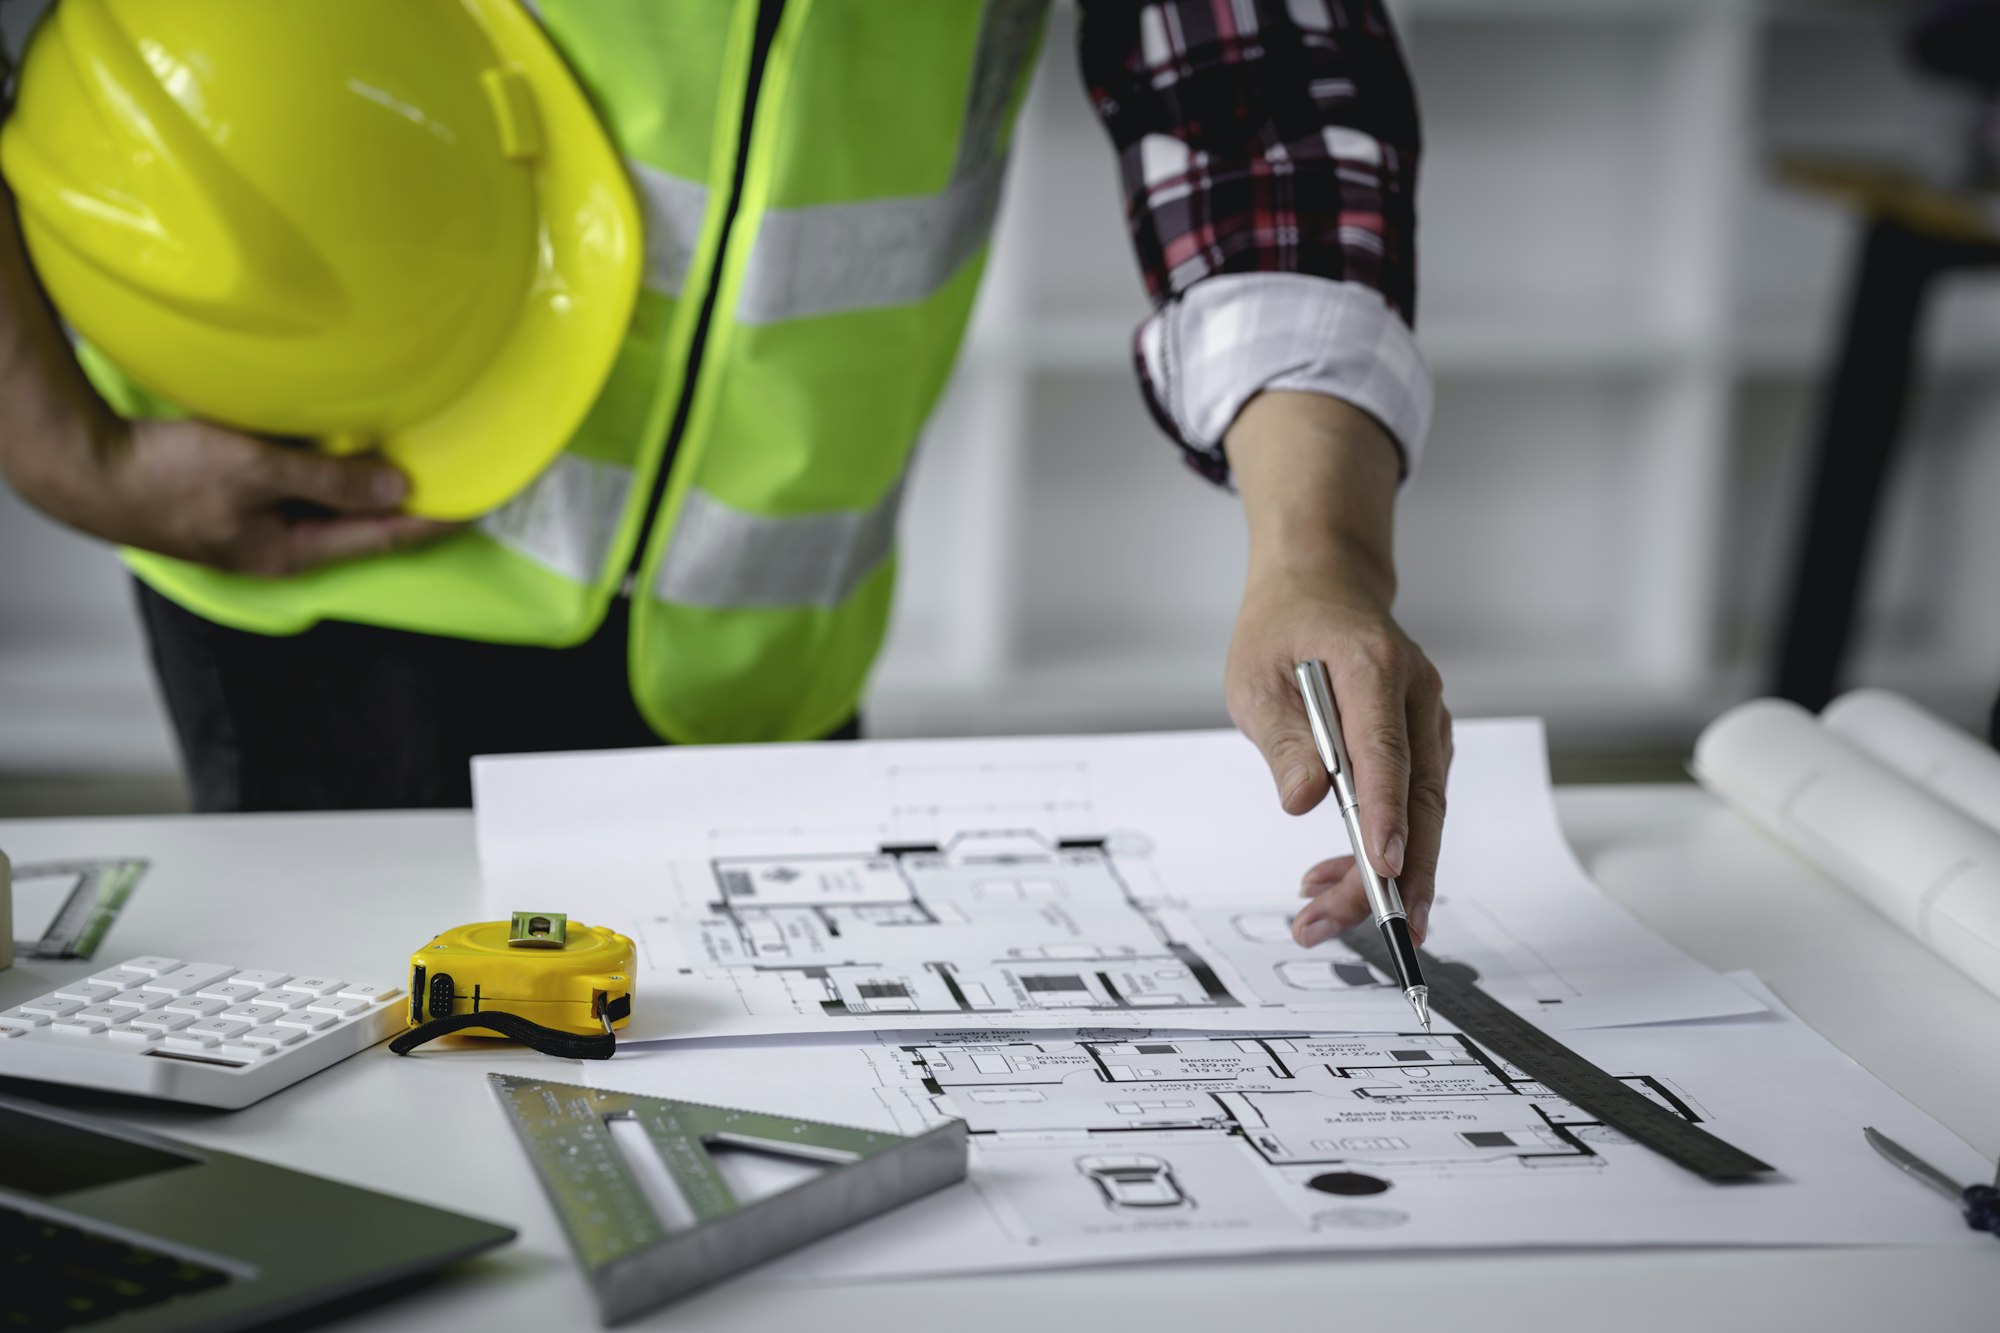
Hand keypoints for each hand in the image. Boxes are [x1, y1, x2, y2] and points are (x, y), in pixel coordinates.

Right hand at [41, 418, 456, 575]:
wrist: (82, 469)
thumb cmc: (160, 474)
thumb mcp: (256, 470)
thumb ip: (328, 479)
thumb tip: (395, 487)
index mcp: (285, 552)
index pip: (379, 538)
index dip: (430, 523)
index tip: (474, 508)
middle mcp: (274, 547)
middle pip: (355, 527)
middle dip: (402, 508)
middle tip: (452, 485)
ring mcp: (250, 527)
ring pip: (324, 508)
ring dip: (362, 488)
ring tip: (408, 466)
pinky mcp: (229, 502)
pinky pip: (293, 490)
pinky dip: (322, 473)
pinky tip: (335, 451)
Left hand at [1226, 562, 1450, 947]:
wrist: (1321, 586)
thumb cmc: (1284, 630)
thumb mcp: (1256, 680)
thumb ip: (1284, 742)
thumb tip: (1304, 802)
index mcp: (1373, 666)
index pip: (1385, 749)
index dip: (1385, 813)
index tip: (1383, 867)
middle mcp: (1416, 694)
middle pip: (1420, 797)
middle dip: (1396, 873)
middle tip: (1363, 928)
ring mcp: (1428, 719)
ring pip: (1423, 812)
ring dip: (1386, 871)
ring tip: (1325, 913)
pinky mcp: (1424, 741)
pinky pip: (1413, 803)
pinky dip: (1384, 845)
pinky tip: (1342, 874)